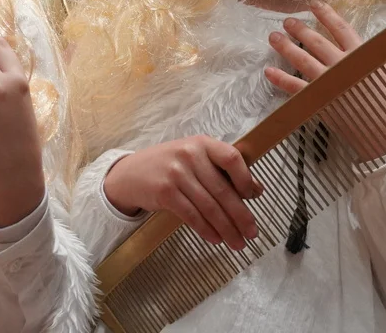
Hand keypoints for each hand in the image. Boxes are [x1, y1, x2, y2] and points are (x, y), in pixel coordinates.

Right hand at [103, 136, 261, 249]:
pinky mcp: (165, 192)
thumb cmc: (167, 166)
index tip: (253, 197)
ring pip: (209, 206)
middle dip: (241, 215)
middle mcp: (189, 155)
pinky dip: (206, 230)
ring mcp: (176, 173)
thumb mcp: (194, 159)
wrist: (129, 174)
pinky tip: (215, 239)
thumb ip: (222, 170)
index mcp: (202, 143)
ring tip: (237, 242)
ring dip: (226, 228)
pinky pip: (192, 215)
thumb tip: (256, 189)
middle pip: (223, 189)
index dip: (246, 179)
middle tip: (252, 233)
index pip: (232, 158)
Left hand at [263, 1, 385, 159]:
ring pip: (303, 60)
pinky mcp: (320, 100)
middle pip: (317, 41)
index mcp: (363, 54)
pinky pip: (296, 88)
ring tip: (273, 37)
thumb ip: (368, 57)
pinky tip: (269, 71)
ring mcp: (330, 82)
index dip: (326, 15)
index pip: (341, 28)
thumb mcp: (385, 70)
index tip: (313, 4)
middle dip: (300, 29)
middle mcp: (344, 64)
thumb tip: (355, 45)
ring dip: (286, 47)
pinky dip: (281, 79)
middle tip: (287, 22)